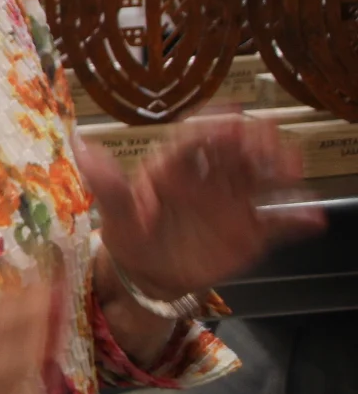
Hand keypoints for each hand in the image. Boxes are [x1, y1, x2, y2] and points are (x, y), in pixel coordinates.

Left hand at [75, 116, 324, 301]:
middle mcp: (209, 177)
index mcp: (175, 166)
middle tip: (269, 140)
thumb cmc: (129, 235)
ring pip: (263, 178)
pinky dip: (295, 220)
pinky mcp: (249, 230)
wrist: (147, 274)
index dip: (215, 127)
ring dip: (280, 170)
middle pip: (237, 151)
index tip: (232, 119)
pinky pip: (276, 222)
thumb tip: (81, 144)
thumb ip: (106, 182)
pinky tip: (312, 218)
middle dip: (255, 142)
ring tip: (293, 172)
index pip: (197, 139)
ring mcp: (232, 202)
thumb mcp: (114, 212)